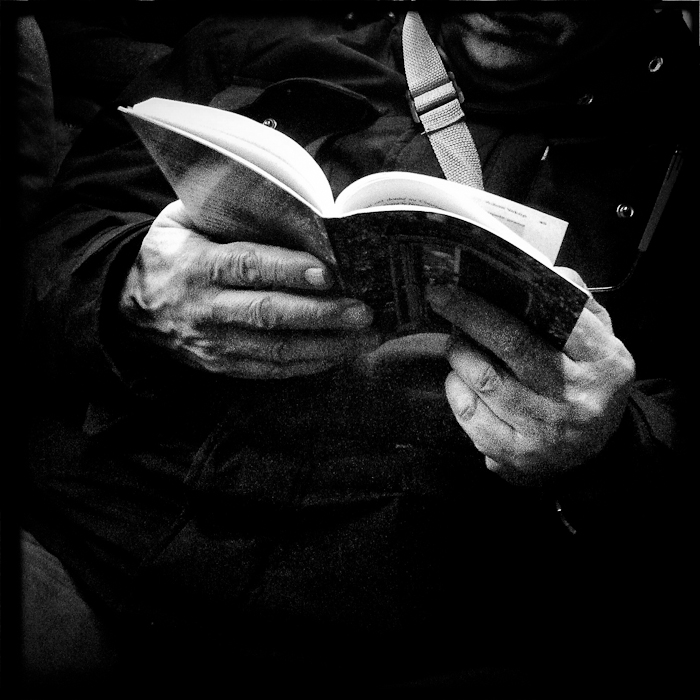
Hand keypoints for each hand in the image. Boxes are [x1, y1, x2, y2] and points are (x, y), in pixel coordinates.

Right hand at [119, 200, 379, 378]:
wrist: (131, 306)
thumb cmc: (172, 253)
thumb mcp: (183, 220)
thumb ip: (225, 211)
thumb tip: (288, 206)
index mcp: (196, 266)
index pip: (247, 267)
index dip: (289, 270)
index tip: (330, 272)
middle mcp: (206, 310)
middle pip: (270, 314)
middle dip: (322, 314)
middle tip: (366, 310)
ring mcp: (215, 345)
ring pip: (277, 350)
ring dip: (327, 346)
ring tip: (367, 337)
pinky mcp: (224, 367)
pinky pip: (273, 370)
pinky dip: (311, 364)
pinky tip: (342, 353)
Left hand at [427, 270, 635, 484]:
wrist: (594, 453)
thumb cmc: (586, 381)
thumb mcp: (600, 341)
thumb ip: (576, 303)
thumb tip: (540, 271)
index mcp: (604, 362)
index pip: (555, 319)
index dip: (506, 298)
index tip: (463, 283)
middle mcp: (577, 398)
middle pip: (511, 345)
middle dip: (468, 315)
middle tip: (442, 299)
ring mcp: (546, 431)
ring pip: (484, 379)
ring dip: (459, 353)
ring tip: (456, 343)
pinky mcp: (517, 455)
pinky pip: (470, 414)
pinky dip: (456, 390)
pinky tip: (458, 380)